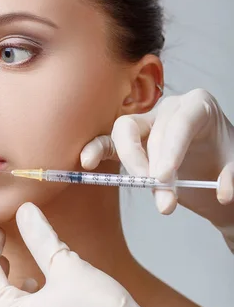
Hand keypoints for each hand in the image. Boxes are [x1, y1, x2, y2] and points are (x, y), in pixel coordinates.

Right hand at [80, 88, 233, 234]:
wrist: (215, 170)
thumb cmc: (224, 160)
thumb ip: (232, 177)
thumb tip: (222, 192)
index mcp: (198, 105)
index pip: (180, 123)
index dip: (170, 150)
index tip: (164, 179)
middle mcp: (169, 109)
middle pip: (153, 132)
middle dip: (155, 168)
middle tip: (164, 201)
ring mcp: (148, 123)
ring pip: (125, 131)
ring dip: (129, 161)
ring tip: (140, 185)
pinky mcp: (132, 141)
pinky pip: (110, 142)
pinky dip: (97, 150)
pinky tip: (88, 162)